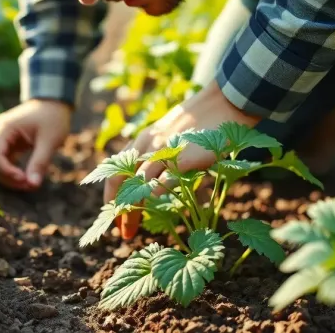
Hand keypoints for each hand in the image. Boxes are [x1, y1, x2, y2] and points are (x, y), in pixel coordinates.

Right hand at [0, 99, 72, 190]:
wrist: (54, 101)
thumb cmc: (53, 117)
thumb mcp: (50, 140)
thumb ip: (40, 162)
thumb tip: (33, 185)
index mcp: (4, 127)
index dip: (6, 172)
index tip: (25, 181)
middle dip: (7, 177)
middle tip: (29, 186)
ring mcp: (1, 137)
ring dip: (9, 177)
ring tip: (29, 184)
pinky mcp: (7, 142)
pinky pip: (4, 161)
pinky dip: (12, 171)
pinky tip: (27, 177)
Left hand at [105, 80, 261, 238]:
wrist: (224, 103)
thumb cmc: (203, 122)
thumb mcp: (173, 135)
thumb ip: (162, 156)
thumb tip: (159, 183)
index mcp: (144, 140)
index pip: (116, 171)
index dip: (111, 195)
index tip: (114, 214)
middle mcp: (148, 145)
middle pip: (121, 182)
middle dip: (117, 209)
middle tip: (121, 231)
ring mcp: (163, 152)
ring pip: (136, 186)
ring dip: (132, 212)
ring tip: (130, 231)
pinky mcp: (181, 159)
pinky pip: (160, 185)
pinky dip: (154, 201)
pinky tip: (154, 216)